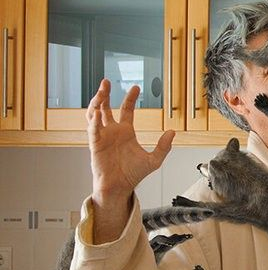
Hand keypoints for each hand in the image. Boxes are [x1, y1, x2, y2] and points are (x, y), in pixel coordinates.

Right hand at [88, 79, 173, 208]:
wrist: (120, 187)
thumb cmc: (133, 174)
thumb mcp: (154, 160)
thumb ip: (163, 146)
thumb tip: (172, 132)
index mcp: (125, 133)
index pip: (126, 110)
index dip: (129, 98)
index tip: (135, 87)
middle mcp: (112, 132)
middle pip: (105, 108)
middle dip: (104, 94)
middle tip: (106, 82)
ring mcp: (102, 137)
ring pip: (94, 115)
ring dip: (96, 102)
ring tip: (101, 91)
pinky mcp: (95, 145)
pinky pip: (93, 129)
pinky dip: (94, 120)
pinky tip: (97, 112)